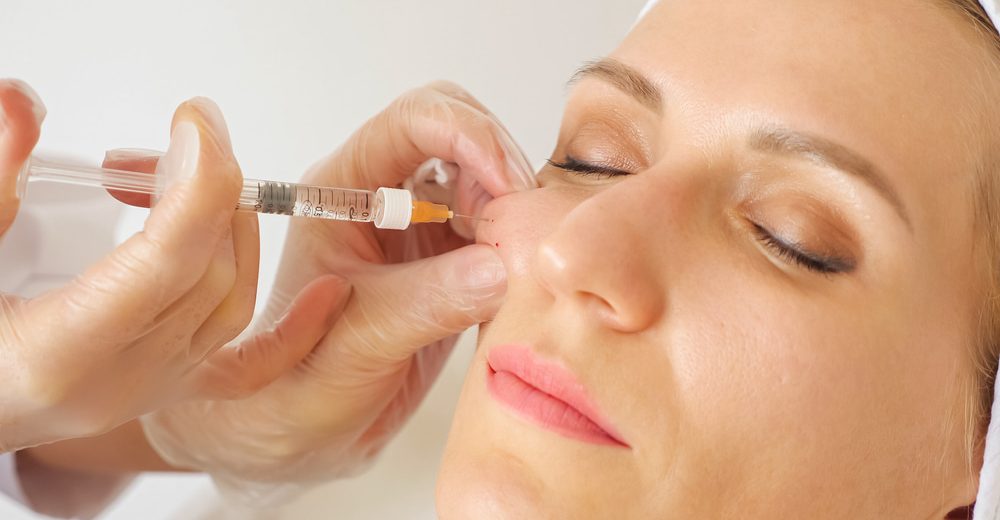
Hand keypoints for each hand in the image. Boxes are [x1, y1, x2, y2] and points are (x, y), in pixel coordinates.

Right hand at [0, 84, 344, 451]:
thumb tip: (22, 103)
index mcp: (58, 357)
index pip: (164, 264)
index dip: (197, 187)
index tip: (198, 125)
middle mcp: (115, 384)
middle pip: (206, 277)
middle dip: (214, 191)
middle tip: (196, 133)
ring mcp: (146, 391)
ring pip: (229, 306)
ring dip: (233, 230)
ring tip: (204, 176)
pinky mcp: (161, 388)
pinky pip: (247, 366)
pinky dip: (294, 331)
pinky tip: (325, 294)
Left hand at [141, 82, 534, 502]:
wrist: (299, 430)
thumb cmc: (298, 386)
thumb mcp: (356, 345)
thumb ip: (424, 304)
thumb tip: (500, 269)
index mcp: (341, 191)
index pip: (413, 122)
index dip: (469, 137)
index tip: (507, 186)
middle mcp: (384, 197)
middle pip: (460, 133)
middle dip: (500, 169)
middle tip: (519, 229)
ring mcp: (419, 227)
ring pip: (487, 179)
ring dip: (514, 210)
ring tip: (519, 266)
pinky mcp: (451, 261)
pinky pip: (500, 229)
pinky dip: (519, 245)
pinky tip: (518, 285)